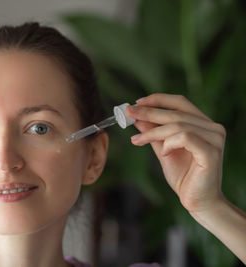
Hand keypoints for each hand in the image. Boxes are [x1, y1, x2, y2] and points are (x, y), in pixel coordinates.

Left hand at [126, 93, 226, 213]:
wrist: (197, 201)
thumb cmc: (184, 176)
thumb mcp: (163, 149)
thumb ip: (153, 133)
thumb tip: (137, 117)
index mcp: (202, 124)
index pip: (180, 102)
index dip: (158, 100)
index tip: (137, 103)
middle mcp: (212, 128)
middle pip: (175, 112)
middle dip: (149, 112)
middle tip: (129, 114)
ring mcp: (214, 139)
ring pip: (178, 125)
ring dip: (153, 131)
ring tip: (139, 140)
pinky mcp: (211, 152)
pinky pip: (185, 137)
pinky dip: (169, 142)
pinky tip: (164, 152)